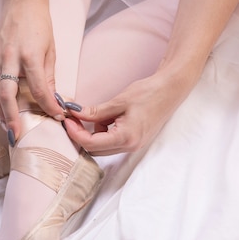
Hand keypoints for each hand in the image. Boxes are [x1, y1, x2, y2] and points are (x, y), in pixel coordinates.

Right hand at [0, 0, 63, 141]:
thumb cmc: (39, 25)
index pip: (38, 88)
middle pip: (5, 94)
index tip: (55, 117)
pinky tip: (4, 106)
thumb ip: (48, 77)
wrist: (21, 2)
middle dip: (11, 117)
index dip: (47, 105)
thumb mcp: (50, 50)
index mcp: (29, 55)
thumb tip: (53, 100)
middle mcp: (9, 57)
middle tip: (16, 135)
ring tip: (8, 124)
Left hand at [63, 71, 193, 154]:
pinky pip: (111, 141)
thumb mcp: (119, 101)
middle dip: (80, 134)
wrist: (171, 89)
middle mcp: (129, 146)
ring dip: (92, 133)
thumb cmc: (149, 93)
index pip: (91, 144)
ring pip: (102, 147)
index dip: (75, 133)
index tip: (67, 120)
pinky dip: (103, 131)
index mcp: (126, 138)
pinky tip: (107, 116)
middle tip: (73, 117)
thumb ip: (95, 112)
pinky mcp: (133, 140)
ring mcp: (133, 145)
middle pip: (94, 149)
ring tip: (94, 113)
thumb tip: (74, 114)